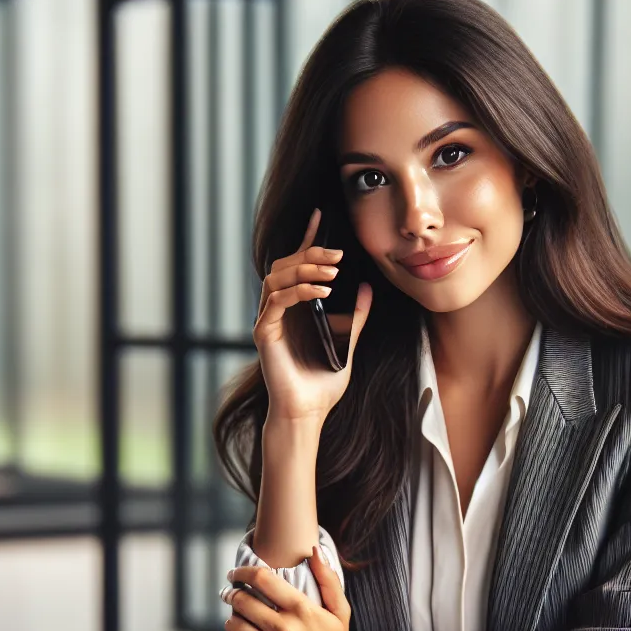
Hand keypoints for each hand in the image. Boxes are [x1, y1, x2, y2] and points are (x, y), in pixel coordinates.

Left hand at [224, 547, 356, 630]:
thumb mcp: (340, 612)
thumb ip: (328, 579)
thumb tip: (315, 550)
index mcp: (301, 609)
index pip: (262, 578)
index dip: (242, 571)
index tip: (235, 573)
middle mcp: (283, 627)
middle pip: (241, 599)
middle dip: (232, 594)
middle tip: (231, 595)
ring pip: (233, 624)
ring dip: (233, 619)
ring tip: (240, 621)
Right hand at [256, 206, 372, 422]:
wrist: (307, 413)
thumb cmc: (322, 383)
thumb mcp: (347, 344)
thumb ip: (355, 318)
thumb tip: (366, 288)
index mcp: (295, 308)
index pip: (297, 265)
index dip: (307, 239)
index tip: (321, 216)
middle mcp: (278, 310)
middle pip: (284, 265)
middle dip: (310, 253)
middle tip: (337, 255)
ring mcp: (268, 320)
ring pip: (276, 277)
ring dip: (304, 269)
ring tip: (331, 272)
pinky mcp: (263, 333)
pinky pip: (276, 301)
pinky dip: (297, 291)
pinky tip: (320, 291)